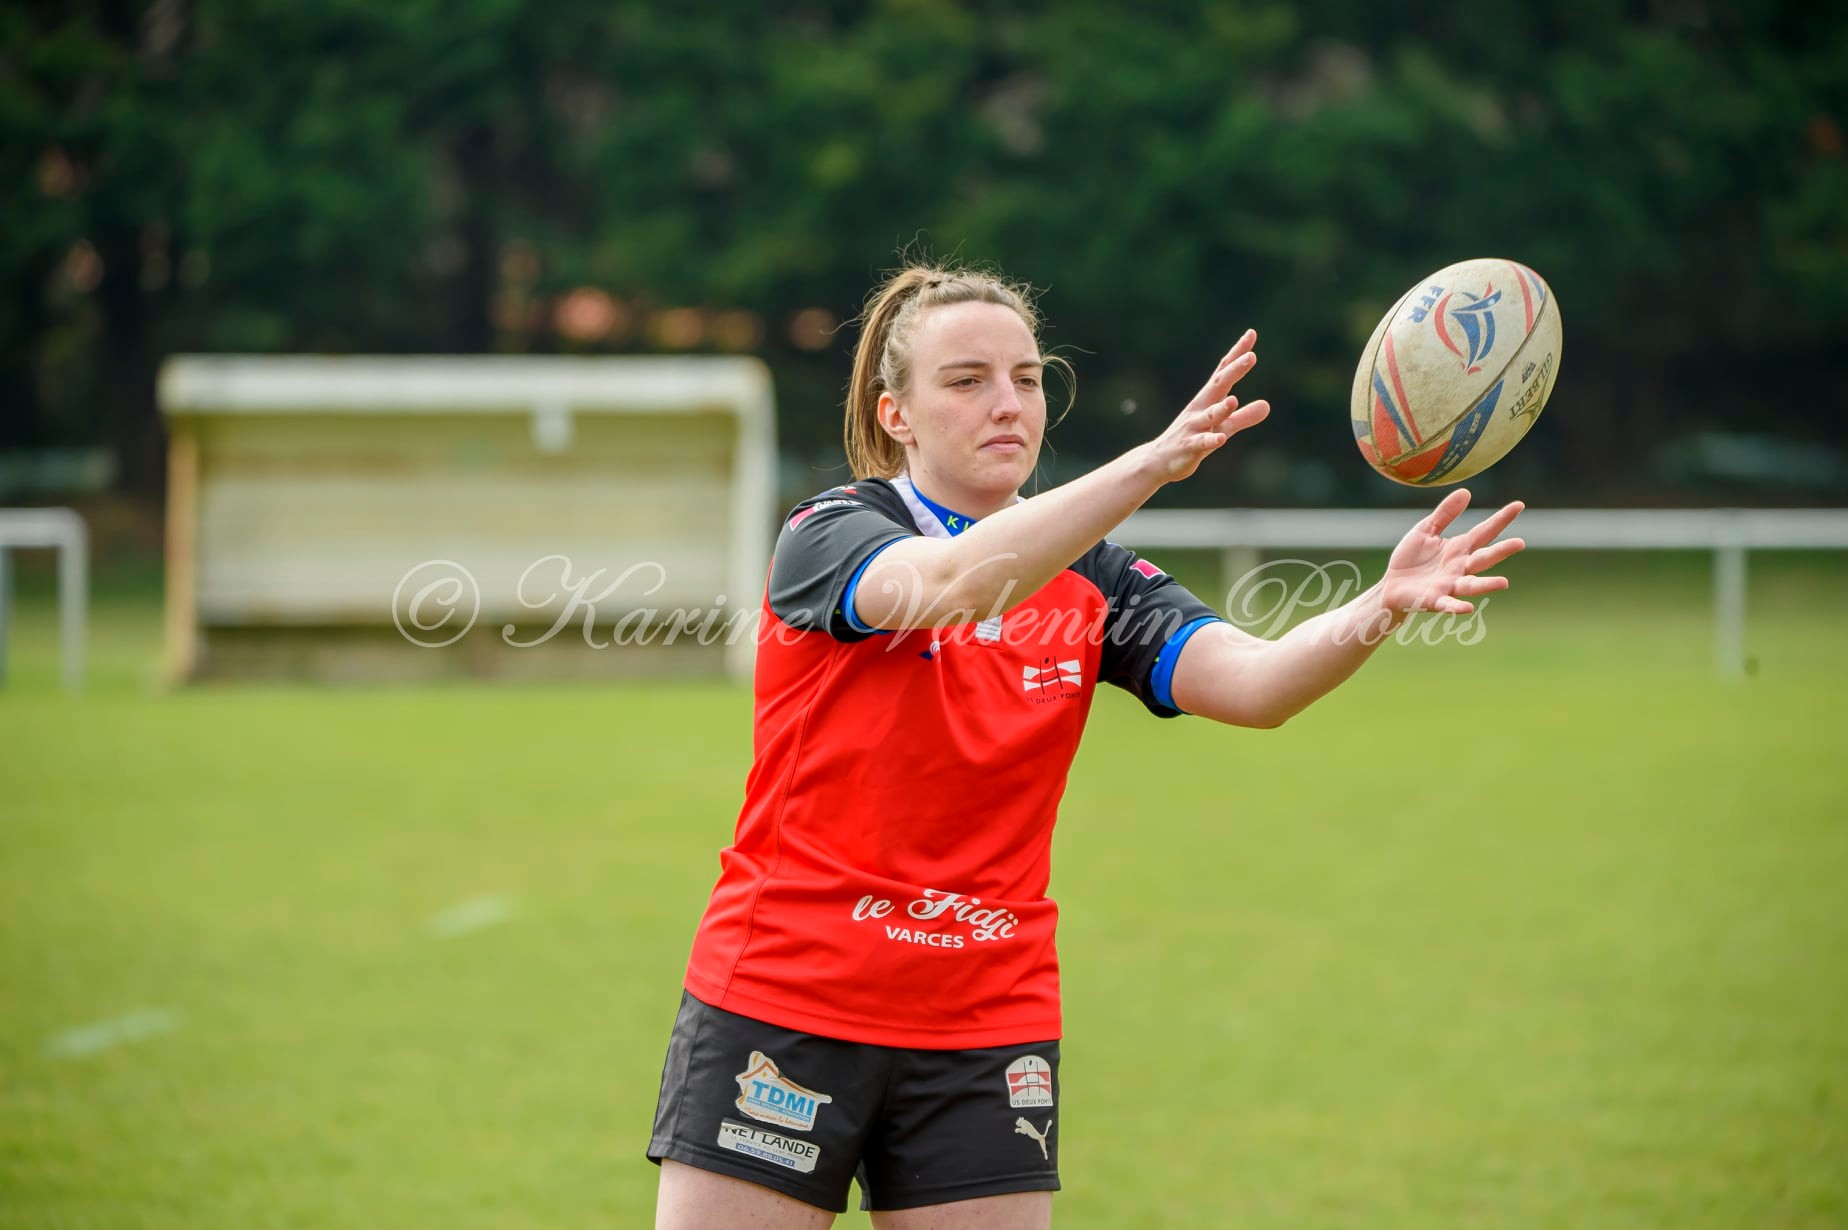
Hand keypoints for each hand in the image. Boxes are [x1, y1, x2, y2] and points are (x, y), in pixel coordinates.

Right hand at [1142, 329, 1270, 481]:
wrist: (1158, 461)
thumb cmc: (1192, 440)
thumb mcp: (1222, 427)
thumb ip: (1243, 417)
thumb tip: (1268, 405)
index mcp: (1208, 400)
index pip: (1224, 372)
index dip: (1237, 354)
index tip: (1251, 334)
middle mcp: (1200, 409)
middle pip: (1218, 386)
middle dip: (1233, 371)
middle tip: (1251, 356)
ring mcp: (1193, 428)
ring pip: (1209, 415)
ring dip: (1221, 408)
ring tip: (1233, 399)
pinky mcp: (1188, 448)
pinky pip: (1200, 443)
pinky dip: (1210, 439)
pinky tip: (1220, 438)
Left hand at [1379, 489, 1525, 616]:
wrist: (1391, 585)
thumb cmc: (1411, 558)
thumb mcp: (1426, 530)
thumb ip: (1444, 514)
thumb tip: (1466, 491)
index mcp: (1459, 549)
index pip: (1484, 532)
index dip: (1501, 519)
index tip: (1519, 505)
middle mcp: (1460, 568)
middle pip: (1484, 558)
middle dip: (1501, 552)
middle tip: (1520, 543)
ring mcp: (1449, 585)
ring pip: (1472, 585)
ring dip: (1487, 585)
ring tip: (1504, 582)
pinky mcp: (1435, 600)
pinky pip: (1448, 604)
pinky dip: (1457, 606)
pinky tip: (1468, 607)